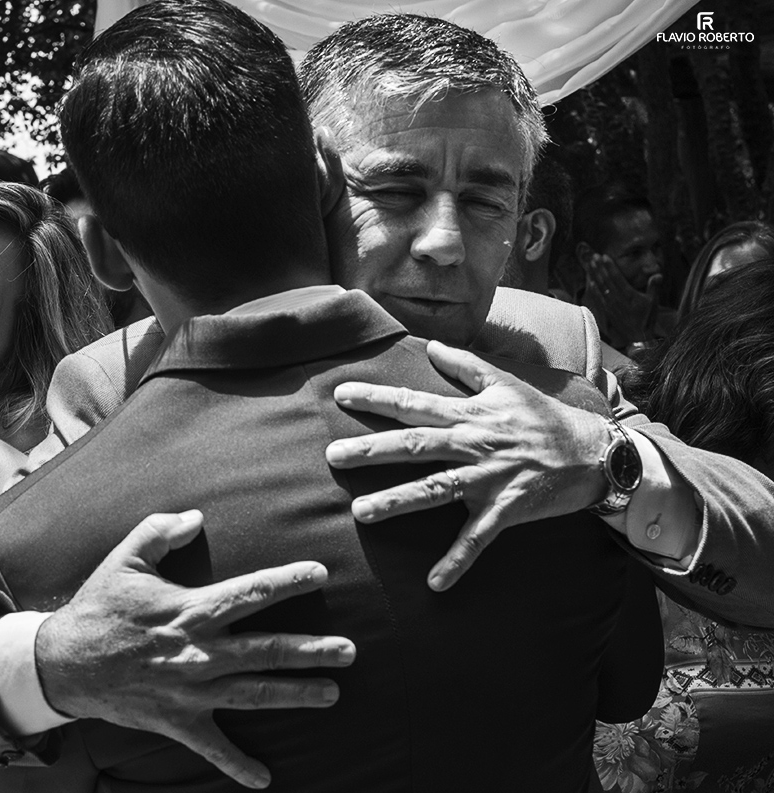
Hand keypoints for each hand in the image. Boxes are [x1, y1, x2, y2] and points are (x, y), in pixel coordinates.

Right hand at [36, 510, 353, 789]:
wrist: (62, 663)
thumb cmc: (99, 607)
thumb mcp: (125, 558)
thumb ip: (161, 530)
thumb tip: (197, 516)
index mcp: (190, 609)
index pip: (250, 592)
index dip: (286, 582)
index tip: (319, 574)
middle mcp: (198, 652)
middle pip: (266, 649)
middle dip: (311, 650)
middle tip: (349, 650)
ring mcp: (190, 690)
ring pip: (253, 693)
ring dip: (295, 695)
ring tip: (333, 695)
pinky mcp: (176, 720)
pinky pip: (212, 747)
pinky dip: (237, 764)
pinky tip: (264, 779)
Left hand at [324, 341, 607, 591]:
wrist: (596, 452)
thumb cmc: (545, 418)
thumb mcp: (506, 383)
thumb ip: (465, 366)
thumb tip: (431, 346)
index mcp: (468, 414)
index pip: (413, 403)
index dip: (376, 398)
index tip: (340, 394)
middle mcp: (473, 443)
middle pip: (415, 445)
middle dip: (371, 450)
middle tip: (333, 456)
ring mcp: (489, 477)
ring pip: (436, 489)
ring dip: (398, 502)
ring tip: (361, 514)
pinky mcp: (507, 509)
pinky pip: (477, 538)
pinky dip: (457, 561)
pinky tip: (434, 583)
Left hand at [583, 252, 660, 345]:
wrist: (638, 336)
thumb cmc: (647, 318)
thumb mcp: (654, 302)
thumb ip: (654, 287)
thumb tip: (658, 274)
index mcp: (628, 294)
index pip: (617, 277)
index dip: (610, 266)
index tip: (604, 256)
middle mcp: (617, 299)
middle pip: (606, 280)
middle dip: (599, 267)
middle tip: (593, 256)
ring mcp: (610, 305)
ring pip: (600, 287)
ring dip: (594, 275)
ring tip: (590, 264)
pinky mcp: (607, 311)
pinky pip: (598, 297)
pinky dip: (594, 288)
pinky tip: (590, 281)